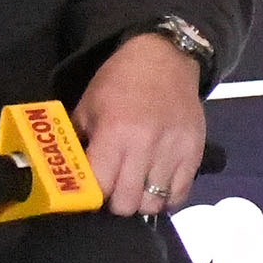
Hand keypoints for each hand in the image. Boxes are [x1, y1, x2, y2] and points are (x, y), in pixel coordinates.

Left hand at [74, 32, 207, 216]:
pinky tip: (154, 188)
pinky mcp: (194, 153)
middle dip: (115, 203)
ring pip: (154, 203)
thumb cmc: (119, 82)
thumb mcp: (87, 107)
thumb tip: (67, 173)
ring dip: (140, 202)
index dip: (91, 194)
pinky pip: (181, 194)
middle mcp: (146, 146)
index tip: (87, 191)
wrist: (165, 60)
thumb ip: (78, 142)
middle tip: (111, 191)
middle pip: (128, 202)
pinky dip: (166, 198)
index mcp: (114, 133)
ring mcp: (174, 151)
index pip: (100, 185)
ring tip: (133, 190)